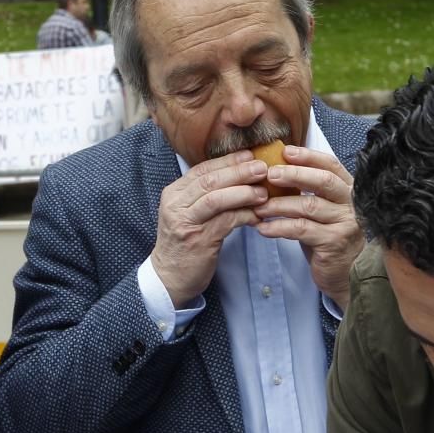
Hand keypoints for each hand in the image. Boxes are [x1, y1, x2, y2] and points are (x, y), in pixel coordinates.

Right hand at [151, 151, 267, 306]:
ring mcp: (185, 222)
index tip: (250, 155)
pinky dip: (244, 216)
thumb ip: (208, 195)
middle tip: (262, 168)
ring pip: (216, 199)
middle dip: (238, 172)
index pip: (202, 169)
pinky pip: (225, 222)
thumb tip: (241, 175)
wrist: (170, 277)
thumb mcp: (191, 213)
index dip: (228, 161)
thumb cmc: (186, 243)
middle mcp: (176, 205)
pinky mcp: (198, 240)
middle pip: (210, 180)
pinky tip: (257, 216)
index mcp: (174, 193)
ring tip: (263, 192)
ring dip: (243, 193)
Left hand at [253, 146, 363, 310]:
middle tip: (268, 174)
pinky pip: (301, 230)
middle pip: (323, 181)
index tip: (285, 151)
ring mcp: (345, 223)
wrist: (345, 273)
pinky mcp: (333, 243)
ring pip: (308, 206)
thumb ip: (309, 191)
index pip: (331, 165)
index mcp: (348, 190)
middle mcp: (351, 204)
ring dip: (279, 205)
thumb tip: (276, 168)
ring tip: (258, 207)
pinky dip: (279, 227)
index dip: (308, 156)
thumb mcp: (322, 210)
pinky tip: (263, 228)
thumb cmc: (328, 237)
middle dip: (294, 175)